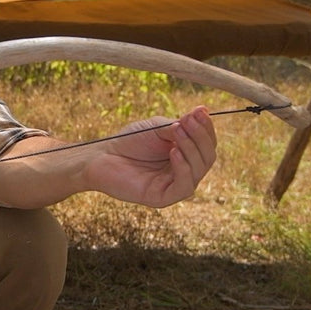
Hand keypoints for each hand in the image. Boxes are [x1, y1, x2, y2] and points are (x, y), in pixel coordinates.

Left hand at [92, 106, 217, 207]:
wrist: (102, 157)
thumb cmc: (129, 142)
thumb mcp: (158, 128)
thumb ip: (181, 125)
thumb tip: (203, 111)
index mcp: (186, 155)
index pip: (207, 145)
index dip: (207, 129)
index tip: (200, 113)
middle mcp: (184, 172)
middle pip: (207, 158)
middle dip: (200, 137)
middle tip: (188, 122)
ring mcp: (174, 186)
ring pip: (199, 171)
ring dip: (191, 149)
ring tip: (177, 133)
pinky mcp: (163, 198)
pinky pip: (184, 186)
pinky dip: (183, 168)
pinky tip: (174, 152)